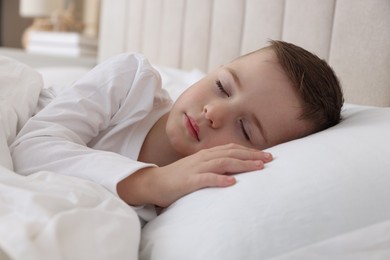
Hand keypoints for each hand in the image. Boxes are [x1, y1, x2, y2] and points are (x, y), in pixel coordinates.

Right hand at [118, 143, 271, 207]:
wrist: (154, 182)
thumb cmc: (178, 177)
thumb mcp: (198, 168)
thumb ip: (213, 166)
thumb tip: (233, 170)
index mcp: (206, 154)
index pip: (231, 149)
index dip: (249, 151)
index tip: (266, 154)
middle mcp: (203, 158)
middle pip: (231, 153)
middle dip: (251, 155)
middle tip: (270, 159)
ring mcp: (196, 168)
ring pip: (222, 163)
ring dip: (241, 164)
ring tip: (258, 168)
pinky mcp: (188, 181)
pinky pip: (206, 179)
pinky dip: (219, 180)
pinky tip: (232, 183)